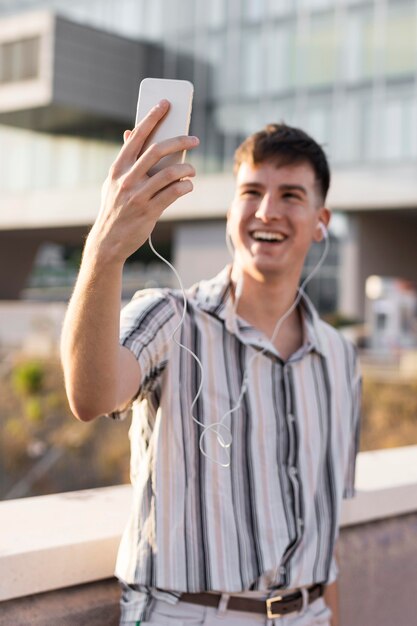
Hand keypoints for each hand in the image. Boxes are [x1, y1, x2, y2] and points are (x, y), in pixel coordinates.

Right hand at [88, 99, 198, 263]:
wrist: (109, 241)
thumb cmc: (114, 208)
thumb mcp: (113, 182)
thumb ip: (124, 159)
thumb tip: (131, 133)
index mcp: (118, 168)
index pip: (138, 136)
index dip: (152, 117)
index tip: (166, 104)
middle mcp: (127, 179)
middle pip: (158, 150)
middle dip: (179, 141)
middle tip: (194, 139)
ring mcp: (138, 195)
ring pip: (170, 173)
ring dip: (186, 169)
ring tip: (192, 170)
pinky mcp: (149, 211)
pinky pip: (174, 193)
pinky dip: (185, 187)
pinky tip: (188, 186)